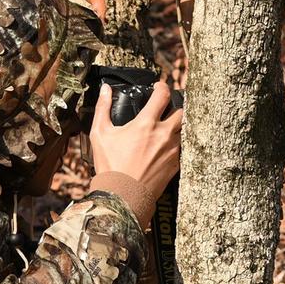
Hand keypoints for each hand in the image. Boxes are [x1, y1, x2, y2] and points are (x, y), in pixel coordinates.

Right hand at [89, 81, 182, 223]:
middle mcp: (164, 134)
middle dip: (174, 107)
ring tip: (165, 128)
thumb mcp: (100, 135)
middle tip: (165, 109)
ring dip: (176, 126)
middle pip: (181, 110)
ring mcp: (172, 150)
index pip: (164, 94)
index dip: (161, 87)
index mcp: (146, 123)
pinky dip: (175, 144)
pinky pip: (182, 148)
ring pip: (184, 129)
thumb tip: (105, 90)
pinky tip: (164, 147)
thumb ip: (103, 109)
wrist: (123, 197)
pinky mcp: (176, 165)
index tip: (158, 88)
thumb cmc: (110, 167)